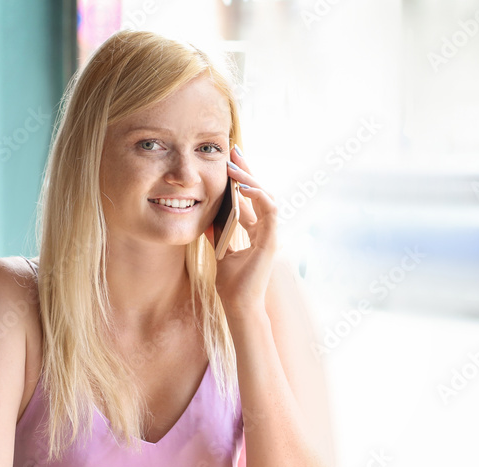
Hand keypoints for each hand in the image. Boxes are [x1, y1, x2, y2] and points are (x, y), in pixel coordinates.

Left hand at [211, 146, 278, 319]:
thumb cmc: (231, 283)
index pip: (251, 197)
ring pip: (267, 196)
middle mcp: (267, 229)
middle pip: (260, 191)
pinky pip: (270, 210)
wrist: (238, 305)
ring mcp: (272, 234)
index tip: (230, 160)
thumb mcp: (220, 248)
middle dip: (247, 169)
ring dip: (251, 180)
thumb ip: (218, 230)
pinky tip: (242, 188)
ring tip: (234, 167)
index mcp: (257, 230)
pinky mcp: (272, 240)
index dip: (242, 178)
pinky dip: (258, 196)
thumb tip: (206, 212)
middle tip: (234, 150)